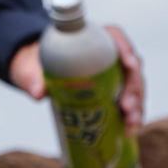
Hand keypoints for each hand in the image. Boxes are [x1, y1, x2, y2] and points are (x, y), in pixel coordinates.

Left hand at [9, 26, 145, 130]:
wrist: (34, 73)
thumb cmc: (36, 64)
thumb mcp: (30, 67)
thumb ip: (32, 77)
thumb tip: (38, 92)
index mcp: (90, 39)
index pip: (114, 37)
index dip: (126, 48)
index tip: (129, 64)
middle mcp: (107, 55)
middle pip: (130, 67)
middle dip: (133, 88)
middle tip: (126, 107)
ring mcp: (112, 75)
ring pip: (134, 87)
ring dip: (136, 106)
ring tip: (130, 123)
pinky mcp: (112, 92)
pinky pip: (129, 103)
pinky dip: (132, 116)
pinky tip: (130, 130)